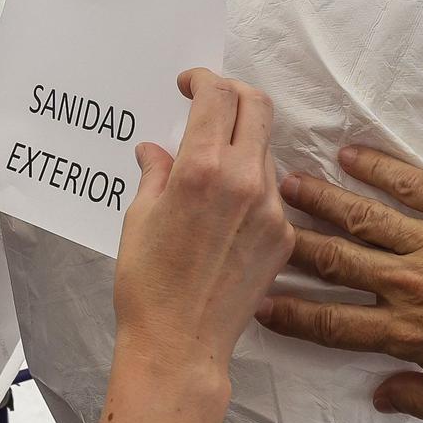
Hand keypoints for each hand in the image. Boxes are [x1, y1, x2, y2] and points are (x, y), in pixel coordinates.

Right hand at [112, 69, 296, 386]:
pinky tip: (225, 213)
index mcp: (201, 168)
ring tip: (211, 169)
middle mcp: (244, 180)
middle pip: (256, 106)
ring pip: (265, 150)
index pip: (217, 94)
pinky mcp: (283, 236)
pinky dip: (250, 187)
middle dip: (233, 94)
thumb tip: (157, 150)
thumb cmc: (148, 283)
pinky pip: (272, 193)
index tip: (190, 84)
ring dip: (241, 144)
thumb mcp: (139, 217)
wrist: (181, 344)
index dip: (203, 78)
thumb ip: (155, 173)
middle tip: (210, 105)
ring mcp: (271, 208)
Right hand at [257, 146, 422, 419]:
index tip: (259, 302)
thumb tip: (380, 397)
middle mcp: (410, 284)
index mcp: (409, 332)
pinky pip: (411, 185)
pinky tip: (350, 155)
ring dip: (321, 200)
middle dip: (292, 244)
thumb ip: (422, 398)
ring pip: (363, 217)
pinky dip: (378, 167)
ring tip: (286, 182)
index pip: (334, 324)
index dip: (292, 314)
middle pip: (336, 261)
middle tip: (258, 224)